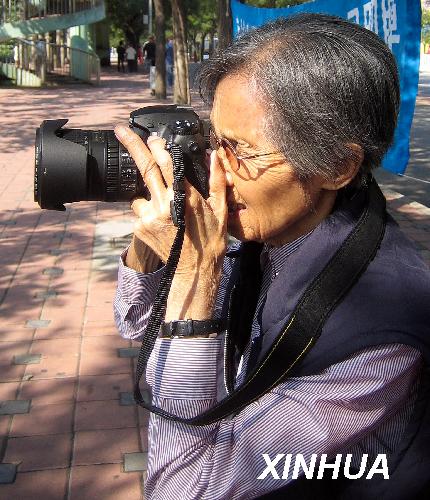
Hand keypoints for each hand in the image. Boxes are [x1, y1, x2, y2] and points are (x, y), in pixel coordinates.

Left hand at [114, 126, 227, 278]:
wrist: (195, 270)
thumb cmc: (210, 240)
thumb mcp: (220, 209)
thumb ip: (216, 181)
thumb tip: (214, 156)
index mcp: (184, 197)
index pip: (166, 164)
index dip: (157, 147)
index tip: (152, 137)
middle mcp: (164, 205)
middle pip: (145, 169)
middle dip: (132, 146)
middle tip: (121, 130)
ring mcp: (149, 217)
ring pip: (141, 194)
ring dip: (148, 193)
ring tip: (164, 208)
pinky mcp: (140, 228)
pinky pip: (139, 211)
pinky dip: (148, 211)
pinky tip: (162, 221)